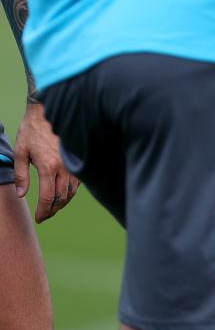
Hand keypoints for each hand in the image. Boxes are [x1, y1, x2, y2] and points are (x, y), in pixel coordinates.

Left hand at [14, 102, 77, 222]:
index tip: (39, 218)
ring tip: (53, 206)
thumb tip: (21, 195)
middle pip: (62, 198)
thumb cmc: (32, 131)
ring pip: (72, 191)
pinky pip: (78, 181)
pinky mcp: (78, 158)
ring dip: (63, 202)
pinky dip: (70, 191)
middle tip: (45, 215)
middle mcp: (64, 167)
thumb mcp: (20, 153)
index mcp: (48, 167)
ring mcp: (73, 162)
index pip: (48, 198)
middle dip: (53, 210)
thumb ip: (21, 176)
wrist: (49, 111)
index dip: (44, 211)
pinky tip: (63, 192)